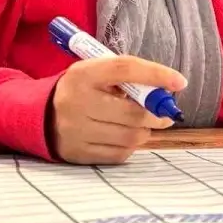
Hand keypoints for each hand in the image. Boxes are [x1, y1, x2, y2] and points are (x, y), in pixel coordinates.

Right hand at [51, 56, 185, 164]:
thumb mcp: (97, 73)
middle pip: (133, 112)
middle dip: (157, 114)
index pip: (124, 69)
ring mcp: (75, 131)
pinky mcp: (78, 153)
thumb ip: (128, 78)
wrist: (41, 115)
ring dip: (144, 131)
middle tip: (164, 114)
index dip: (156, 74)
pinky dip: (130, 145)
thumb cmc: (84, 90)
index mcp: (82, 74)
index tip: (180, 81)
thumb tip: (166, 91)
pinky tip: (123, 136)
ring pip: (131, 136)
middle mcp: (76, 102)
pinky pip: (120, 153)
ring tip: (140, 124)